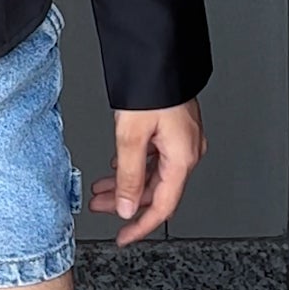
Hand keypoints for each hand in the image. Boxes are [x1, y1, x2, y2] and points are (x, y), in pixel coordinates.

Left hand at [88, 99, 206, 245]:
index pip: (163, 206)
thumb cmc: (152, 87)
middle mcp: (188, 151)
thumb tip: (127, 207)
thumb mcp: (132, 135)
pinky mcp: (175, 128)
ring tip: (101, 188)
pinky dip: (135, 165)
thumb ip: (129, 176)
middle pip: (157, 190)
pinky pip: (155, 156)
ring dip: (127, 182)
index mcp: (183, 158)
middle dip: (126, 201)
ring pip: (154, 173)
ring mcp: (183, 139)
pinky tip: (118, 165)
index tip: (124, 237)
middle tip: (100, 206)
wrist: (160, 52)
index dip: (141, 226)